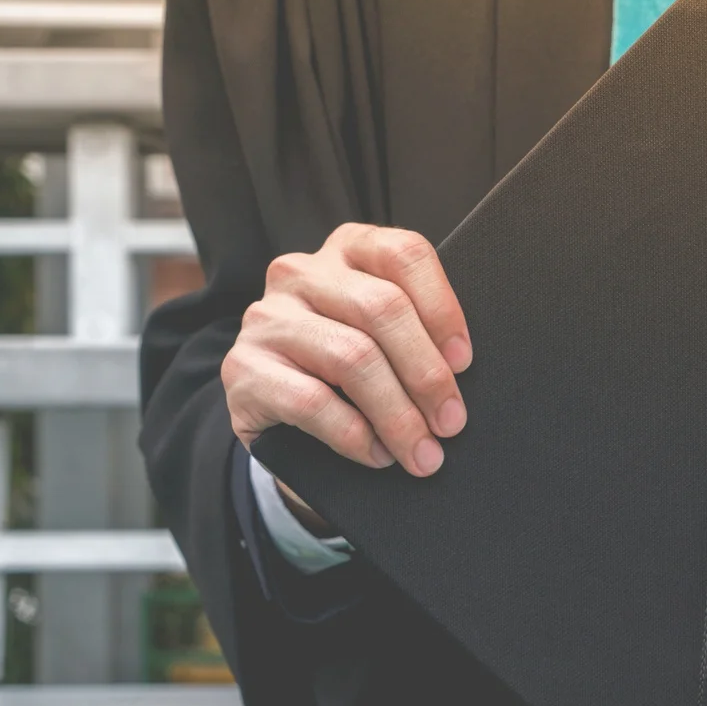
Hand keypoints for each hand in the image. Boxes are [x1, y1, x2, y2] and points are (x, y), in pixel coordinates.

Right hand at [222, 222, 472, 477]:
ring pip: (351, 357)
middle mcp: (300, 273)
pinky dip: (354, 435)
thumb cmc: (350, 370)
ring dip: (397, 414)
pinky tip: (377, 455)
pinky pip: (311, 401)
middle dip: (426, 373)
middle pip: (381, 308)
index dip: (442, 308)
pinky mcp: (242, 369)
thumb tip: (461, 373)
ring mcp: (266, 319)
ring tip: (421, 452)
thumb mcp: (383, 336)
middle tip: (450, 423)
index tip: (464, 362)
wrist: (278, 413)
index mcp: (346, 250)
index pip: (403, 254)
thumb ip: (416, 331)